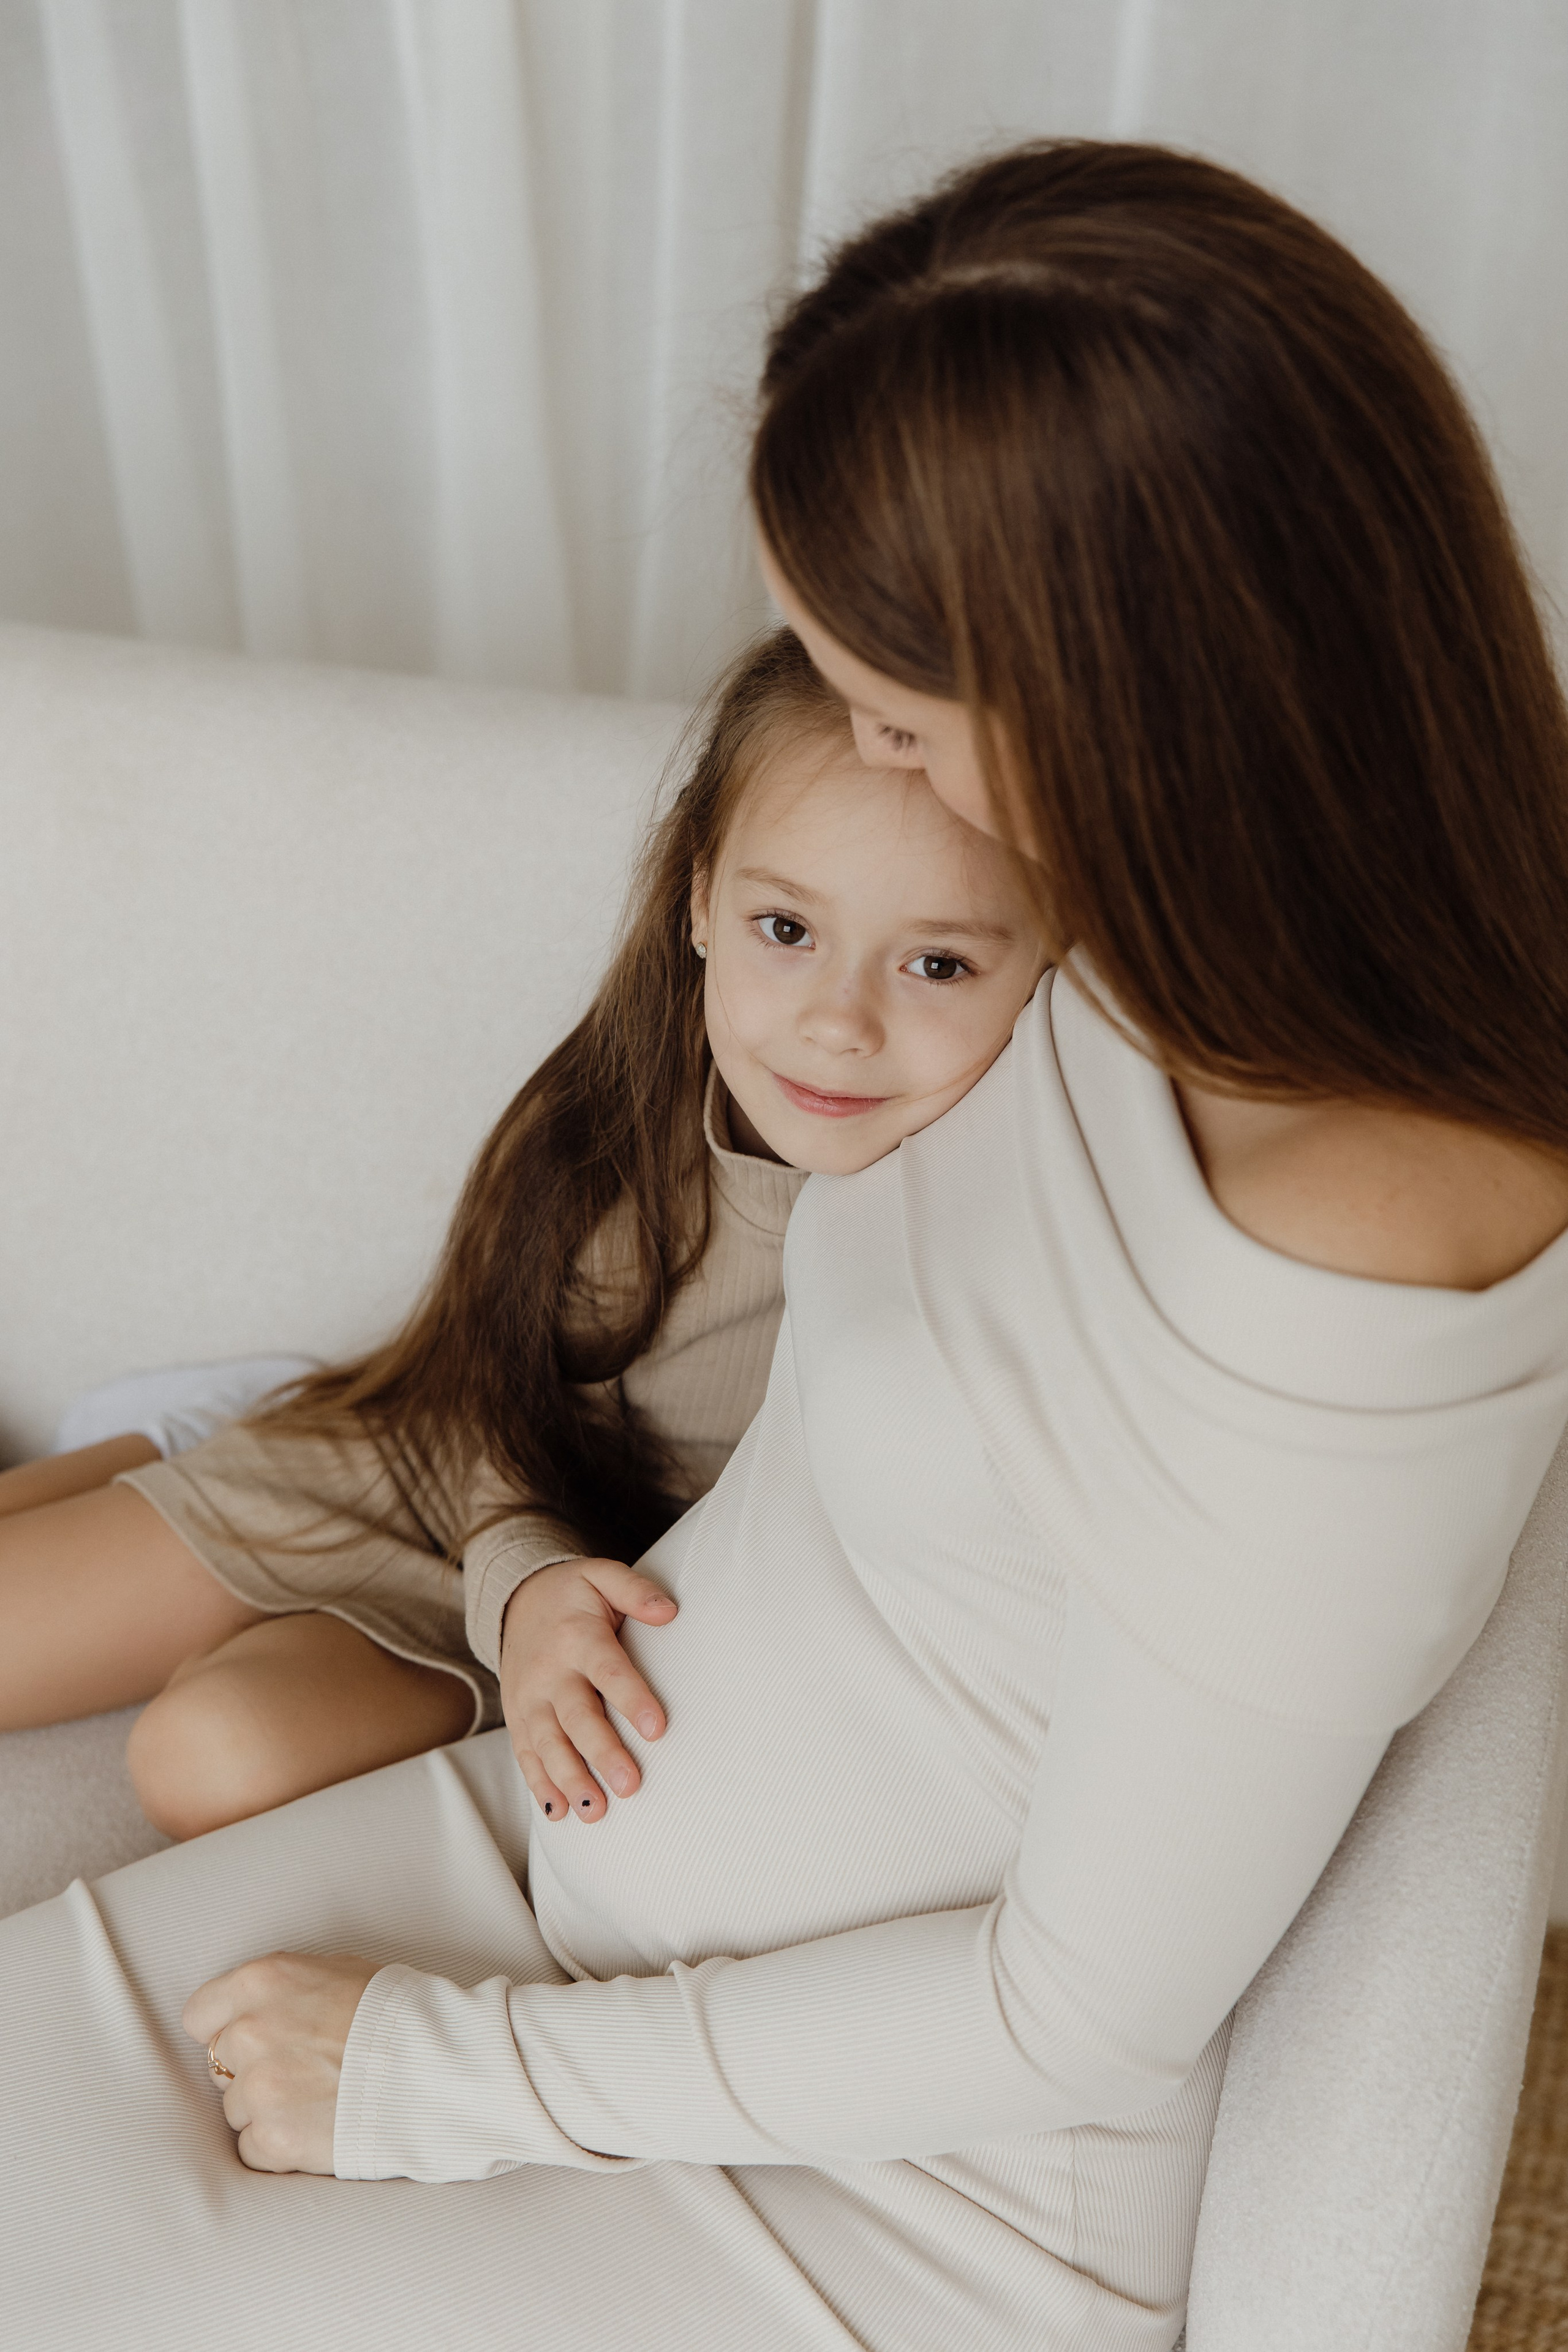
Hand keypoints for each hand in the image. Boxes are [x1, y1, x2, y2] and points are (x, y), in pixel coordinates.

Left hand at [182, 1951, 377, 2173]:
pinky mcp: (274, 2139)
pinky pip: (251, 2149)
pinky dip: (278, 2145)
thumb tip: (257, 2007)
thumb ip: (285, 1989)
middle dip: (253, 2070)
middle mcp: (250, 2032)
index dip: (224, 2029)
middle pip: (221, 2065)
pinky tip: (316, 2128)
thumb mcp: (339, 1970)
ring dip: (267, 2110)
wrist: (437, 2065)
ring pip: (236, 2109)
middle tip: (302, 2070)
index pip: (200, 2014)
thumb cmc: (395, 2011)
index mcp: (263, 1981)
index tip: (251, 2041)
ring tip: (318, 2100)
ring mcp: (260, 2089)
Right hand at [500, 1557, 675, 1823]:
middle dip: (602, 1753)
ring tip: (596, 1810)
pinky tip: (559, 1812)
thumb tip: (669, 1611)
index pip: (608, 1670)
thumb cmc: (572, 1593)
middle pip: (576, 1717)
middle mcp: (549, 1672)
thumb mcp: (602, 1575)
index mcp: (577, 1637)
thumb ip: (635, 1590)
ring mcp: (529, 1699)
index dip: (631, 1698)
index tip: (657, 1729)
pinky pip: (526, 1755)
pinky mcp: (518, 1718)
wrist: (514, 1599)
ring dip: (570, 1779)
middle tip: (630, 1785)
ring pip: (548, 1744)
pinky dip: (540, 1785)